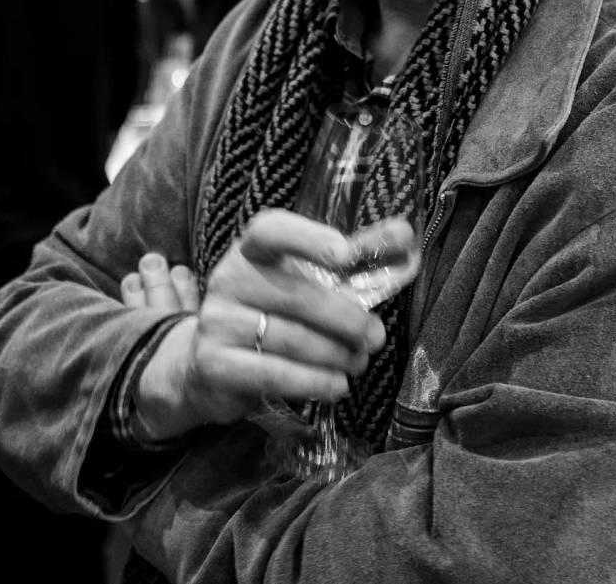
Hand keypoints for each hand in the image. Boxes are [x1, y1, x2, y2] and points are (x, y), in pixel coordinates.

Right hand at [131, 210, 412, 441]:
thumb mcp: (303, 282)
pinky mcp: (215, 364)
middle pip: (296, 295)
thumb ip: (353, 259)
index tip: (346, 255)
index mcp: (251, 251)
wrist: (209, 367)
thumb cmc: (272, 316)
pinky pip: (274, 374)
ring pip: (290, 339)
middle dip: (346, 319)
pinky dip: (314, 382)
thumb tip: (406, 233)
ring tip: (358, 362)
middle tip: (375, 337)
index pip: (271, 230)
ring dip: (336, 355)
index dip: (308, 239)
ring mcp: (217, 322)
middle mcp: (228, 280)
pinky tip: (337, 385)